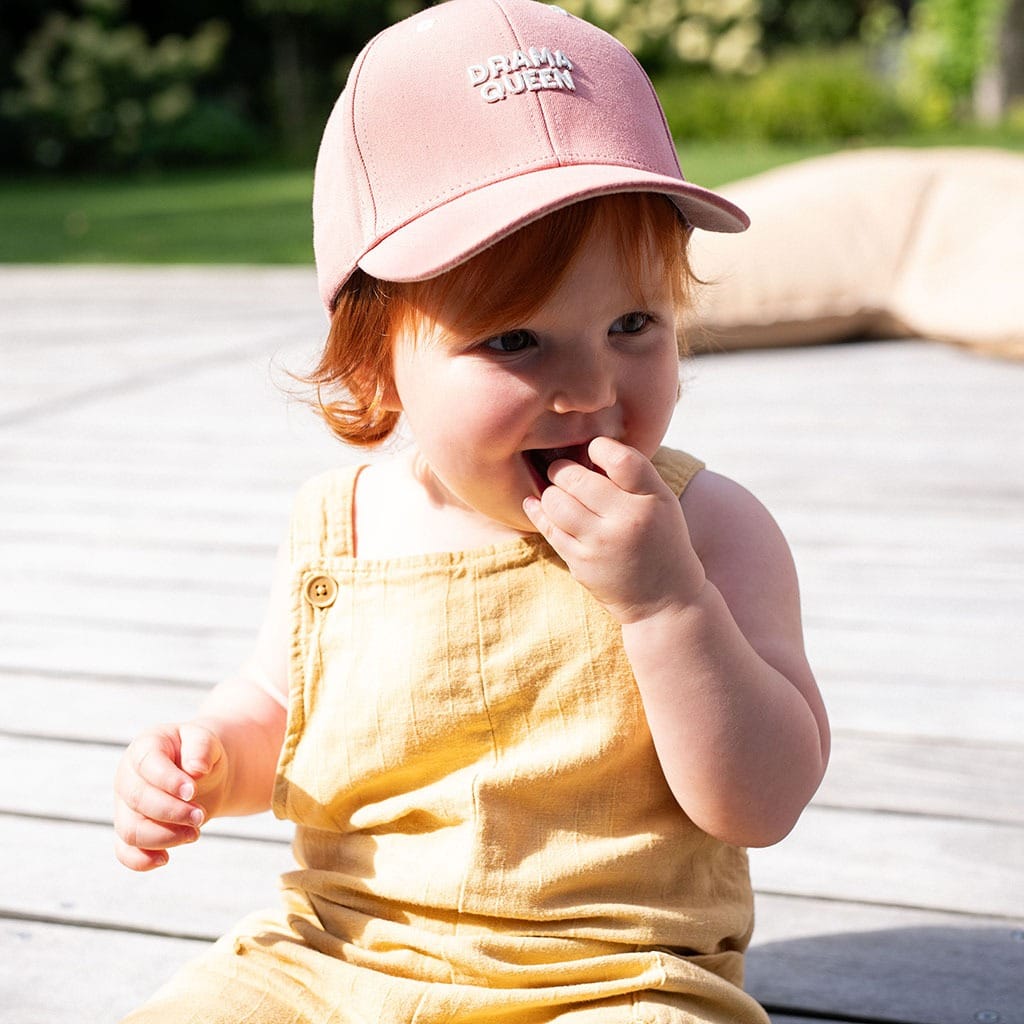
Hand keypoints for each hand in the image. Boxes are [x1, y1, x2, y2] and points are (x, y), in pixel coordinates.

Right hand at [113, 722, 226, 870]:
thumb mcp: (205, 740)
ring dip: (164, 837)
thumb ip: (201, 748)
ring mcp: (124, 806)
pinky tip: (164, 859)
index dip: (168, 780)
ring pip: (131, 830)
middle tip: (200, 816)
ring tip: (195, 833)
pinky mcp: (130, 829)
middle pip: (139, 800)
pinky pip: (124, 851)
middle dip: (172, 812)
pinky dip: (140, 860)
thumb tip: (196, 770)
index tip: (192, 791)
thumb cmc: (199, 753)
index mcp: (144, 748)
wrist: (201, 773)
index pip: (147, 764)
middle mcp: (127, 777)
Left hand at [522, 437, 705, 622]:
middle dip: (562, 469)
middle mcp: (629, 520)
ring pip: (556, 501)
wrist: (665, 601)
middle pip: (577, 477)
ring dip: (550, 492)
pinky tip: (537, 503)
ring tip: (557, 492)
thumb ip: (631, 477)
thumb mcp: (661, 503)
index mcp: (653, 499)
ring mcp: (601, 544)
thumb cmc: (661, 541)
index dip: (598, 447)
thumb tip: (584, 447)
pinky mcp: (581, 563)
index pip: (621, 458)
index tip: (593, 450)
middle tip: (562, 471)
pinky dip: (539, 511)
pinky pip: (549, 528)